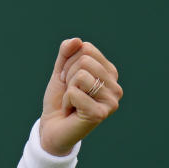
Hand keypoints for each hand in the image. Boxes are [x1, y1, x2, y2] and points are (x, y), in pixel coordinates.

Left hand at [39, 38, 122, 155]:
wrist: (52, 127)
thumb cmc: (59, 99)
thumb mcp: (61, 71)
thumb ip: (67, 53)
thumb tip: (77, 40)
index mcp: (109, 73)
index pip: (86, 48)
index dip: (68, 62)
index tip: (68, 79)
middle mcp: (115, 86)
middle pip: (84, 60)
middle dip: (68, 75)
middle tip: (69, 92)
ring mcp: (111, 101)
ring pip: (81, 75)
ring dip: (67, 89)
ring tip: (72, 102)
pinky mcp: (101, 114)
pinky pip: (74, 92)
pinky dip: (66, 101)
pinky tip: (71, 111)